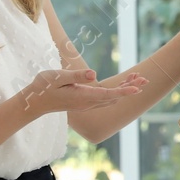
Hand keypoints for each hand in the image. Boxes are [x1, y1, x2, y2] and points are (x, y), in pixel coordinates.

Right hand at [21, 68, 146, 114]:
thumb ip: (76, 75)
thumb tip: (94, 75)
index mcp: (82, 96)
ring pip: (111, 98)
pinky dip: (116, 91)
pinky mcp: (84, 102)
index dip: (124, 91)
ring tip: (138, 78)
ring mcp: (86, 104)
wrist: (33, 103)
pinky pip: (105, 98)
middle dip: (130, 88)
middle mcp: (87, 103)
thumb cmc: (43, 87)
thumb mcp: (57, 77)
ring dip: (125, 89)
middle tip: (145, 79)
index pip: (108, 94)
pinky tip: (121, 84)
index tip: (137, 88)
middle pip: (114, 97)